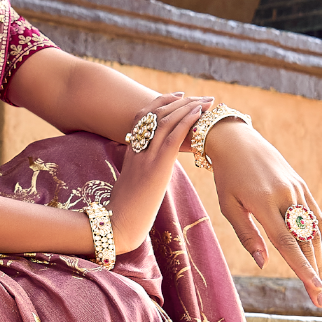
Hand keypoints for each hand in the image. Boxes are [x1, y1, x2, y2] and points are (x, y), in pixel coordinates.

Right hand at [110, 93, 202, 254]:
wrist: (116, 224)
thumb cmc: (123, 211)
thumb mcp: (129, 186)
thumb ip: (139, 173)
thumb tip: (150, 173)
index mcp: (130, 153)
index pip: (143, 118)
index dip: (161, 103)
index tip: (178, 97)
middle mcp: (137, 150)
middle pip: (156, 114)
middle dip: (180, 102)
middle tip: (199, 98)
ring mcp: (146, 157)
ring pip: (166, 122)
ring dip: (188, 108)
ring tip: (205, 102)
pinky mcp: (156, 167)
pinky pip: (172, 137)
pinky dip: (186, 122)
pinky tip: (198, 114)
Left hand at [200, 121, 321, 308]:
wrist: (238, 141)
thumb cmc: (227, 177)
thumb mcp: (229, 206)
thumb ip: (246, 235)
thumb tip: (263, 263)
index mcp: (263, 204)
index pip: (286, 243)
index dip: (301, 267)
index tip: (314, 287)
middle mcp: (285, 197)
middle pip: (304, 242)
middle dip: (313, 273)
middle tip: (320, 301)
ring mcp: (296, 190)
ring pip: (313, 231)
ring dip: (320, 260)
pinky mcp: (302, 186)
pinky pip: (317, 216)